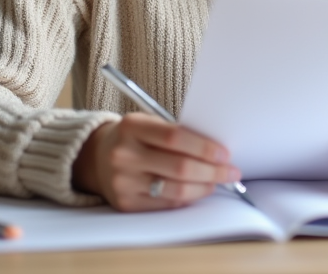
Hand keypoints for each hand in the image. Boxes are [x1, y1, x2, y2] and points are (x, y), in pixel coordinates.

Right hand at [72, 113, 241, 211]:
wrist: (96, 157)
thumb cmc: (133, 138)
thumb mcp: (148, 124)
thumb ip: (177, 133)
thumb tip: (217, 151)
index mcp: (132, 127)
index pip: (175, 137)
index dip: (204, 147)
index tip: (225, 153)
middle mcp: (124, 155)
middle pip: (179, 167)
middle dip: (213, 171)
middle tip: (231, 171)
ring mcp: (123, 181)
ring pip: (176, 190)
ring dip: (204, 187)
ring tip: (217, 182)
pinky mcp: (126, 203)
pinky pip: (166, 204)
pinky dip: (188, 198)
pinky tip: (198, 191)